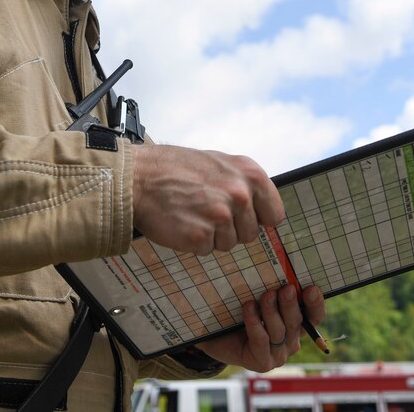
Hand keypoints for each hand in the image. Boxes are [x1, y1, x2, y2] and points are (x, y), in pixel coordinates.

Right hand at [131, 144, 283, 254]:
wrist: (139, 177)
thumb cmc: (174, 168)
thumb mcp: (218, 162)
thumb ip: (243, 183)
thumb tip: (260, 205)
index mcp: (249, 174)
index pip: (274, 213)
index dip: (259, 218)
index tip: (245, 218)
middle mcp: (240, 194)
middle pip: (251, 233)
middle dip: (231, 228)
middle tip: (206, 211)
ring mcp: (221, 216)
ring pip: (229, 244)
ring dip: (212, 236)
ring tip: (192, 213)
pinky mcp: (201, 236)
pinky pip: (207, 250)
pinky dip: (194, 242)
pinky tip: (183, 222)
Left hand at [195, 284, 325, 372]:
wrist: (215, 336)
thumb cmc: (239, 312)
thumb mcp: (257, 296)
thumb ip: (271, 287)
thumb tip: (279, 262)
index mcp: (296, 324)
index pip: (315, 316)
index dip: (315, 303)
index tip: (311, 288)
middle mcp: (291, 341)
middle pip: (297, 322)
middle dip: (292, 304)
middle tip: (286, 288)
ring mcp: (278, 354)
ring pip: (280, 331)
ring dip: (272, 311)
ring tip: (266, 294)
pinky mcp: (262, 362)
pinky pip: (262, 341)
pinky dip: (255, 323)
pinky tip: (248, 307)